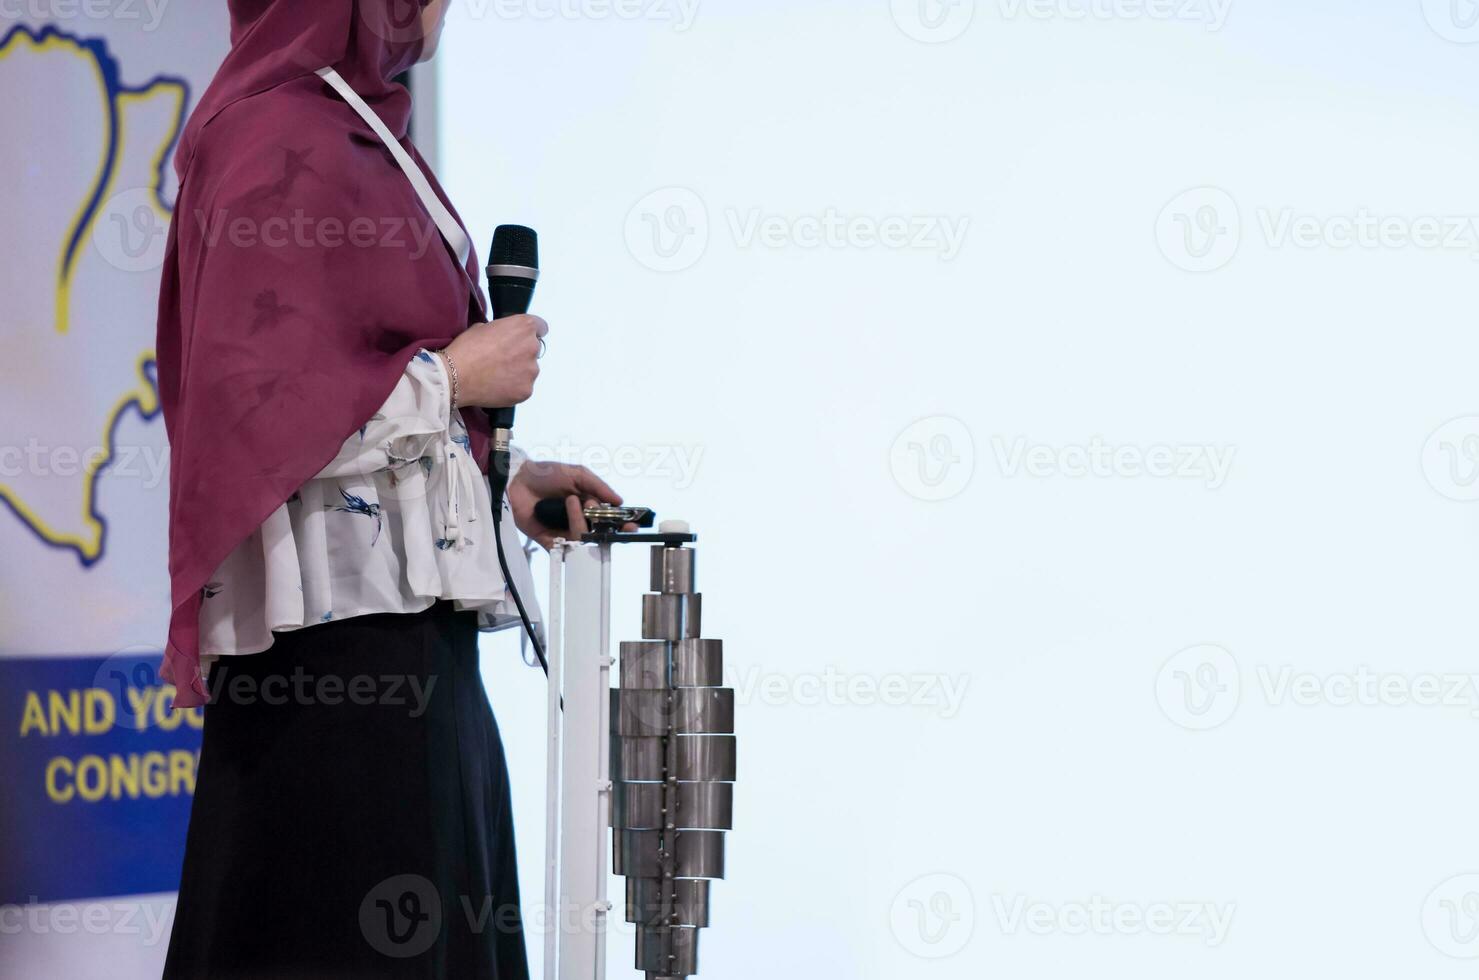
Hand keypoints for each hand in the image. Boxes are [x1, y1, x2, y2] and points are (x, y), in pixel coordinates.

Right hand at [441, 314, 546, 408]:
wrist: (455, 377)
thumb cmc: (466, 349)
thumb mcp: (483, 327)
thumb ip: (502, 330)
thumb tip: (505, 338)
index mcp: (523, 327)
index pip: (541, 327)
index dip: (529, 333)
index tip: (521, 339)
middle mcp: (532, 347)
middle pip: (533, 349)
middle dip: (521, 353)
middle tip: (501, 359)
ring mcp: (531, 371)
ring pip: (529, 369)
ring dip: (518, 371)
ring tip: (496, 375)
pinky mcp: (526, 390)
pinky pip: (523, 387)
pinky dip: (513, 387)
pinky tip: (497, 386)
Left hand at [508, 461, 632, 548]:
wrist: (518, 479)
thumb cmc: (546, 474)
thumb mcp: (577, 474)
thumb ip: (599, 486)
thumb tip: (620, 501)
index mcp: (589, 505)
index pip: (610, 519)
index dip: (622, 524)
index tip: (631, 525)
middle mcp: (579, 520)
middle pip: (600, 534)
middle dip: (610, 531)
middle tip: (617, 528)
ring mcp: (564, 531)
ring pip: (583, 539)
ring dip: (581, 522)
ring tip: (572, 501)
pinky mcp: (549, 540)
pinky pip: (563, 548)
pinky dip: (567, 541)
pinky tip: (567, 520)